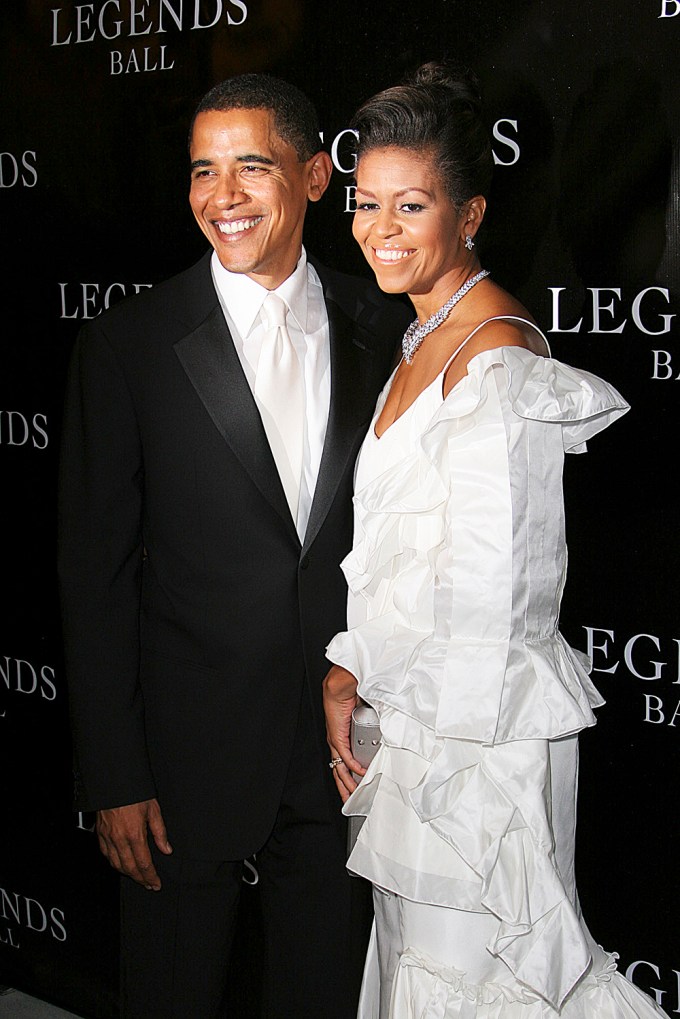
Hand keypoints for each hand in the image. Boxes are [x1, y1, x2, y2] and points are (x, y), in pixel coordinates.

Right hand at [96, 798, 171, 889]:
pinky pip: (106, 854)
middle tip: (148, 884)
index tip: (155, 883)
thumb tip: (166, 849)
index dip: (150, 877)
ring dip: (127, 874)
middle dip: (140, 879)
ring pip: (116, 864)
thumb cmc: (135, 793)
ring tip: (137, 876)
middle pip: (129, 868)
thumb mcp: (153, 809)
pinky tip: (120, 863)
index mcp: (134, 834)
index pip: (144, 864)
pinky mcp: (100, 833)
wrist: (115, 781)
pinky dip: (114, 863)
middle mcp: (119, 839)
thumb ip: (160, 832)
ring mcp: (107, 837)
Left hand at [322, 665, 362, 802]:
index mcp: (340, 738)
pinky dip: (354, 767)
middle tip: (350, 801)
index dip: (347, 777)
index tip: (354, 788)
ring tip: (355, 794)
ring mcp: (336, 741)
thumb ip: (372, 728)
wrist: (340, 688)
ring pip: (339, 768)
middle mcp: (336, 742)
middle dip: (344, 788)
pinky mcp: (337, 736)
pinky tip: (360, 774)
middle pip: (338, 771)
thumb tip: (386, 732)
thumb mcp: (363, 718)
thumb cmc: (350, 697)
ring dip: (348, 783)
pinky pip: (346, 756)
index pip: (342, 763)